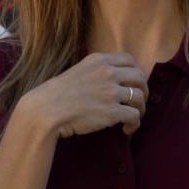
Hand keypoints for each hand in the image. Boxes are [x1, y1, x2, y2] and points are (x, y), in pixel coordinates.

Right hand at [18, 52, 147, 139]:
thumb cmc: (57, 95)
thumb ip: (96, 71)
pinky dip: (135, 124)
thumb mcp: (78, 71)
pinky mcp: (112, 110)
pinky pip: (135, 116)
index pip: (129, 59)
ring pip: (140, 97)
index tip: (133, 83)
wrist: (45, 111)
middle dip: (143, 90)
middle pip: (140, 77)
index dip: (136, 71)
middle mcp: (107, 72)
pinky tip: (127, 129)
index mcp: (98, 60)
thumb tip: (113, 79)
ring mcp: (111, 91)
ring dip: (141, 109)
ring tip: (133, 117)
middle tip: (138, 102)